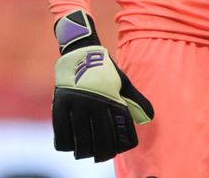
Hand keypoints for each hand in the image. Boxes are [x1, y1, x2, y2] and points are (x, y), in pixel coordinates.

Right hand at [52, 10, 153, 161]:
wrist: (81, 52)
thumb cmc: (105, 70)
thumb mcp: (123, 82)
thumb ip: (135, 101)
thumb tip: (148, 119)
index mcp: (111, 97)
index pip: (117, 129)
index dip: (119, 143)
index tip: (118, 149)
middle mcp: (93, 102)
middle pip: (99, 138)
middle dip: (103, 152)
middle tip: (103, 156)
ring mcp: (75, 103)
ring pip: (80, 139)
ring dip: (85, 150)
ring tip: (87, 153)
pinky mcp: (60, 103)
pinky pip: (61, 131)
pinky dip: (66, 143)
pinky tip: (71, 146)